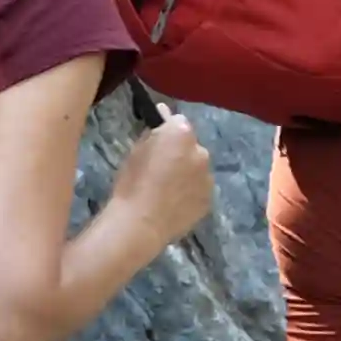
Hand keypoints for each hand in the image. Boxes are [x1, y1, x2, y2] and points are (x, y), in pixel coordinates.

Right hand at [108, 114, 217, 258]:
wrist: (140, 222)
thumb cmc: (132, 182)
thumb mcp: (136, 150)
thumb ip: (154, 133)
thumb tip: (162, 117)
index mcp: (181, 134)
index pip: (178, 122)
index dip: (167, 132)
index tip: (157, 143)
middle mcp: (201, 152)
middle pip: (191, 146)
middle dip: (180, 153)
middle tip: (161, 169)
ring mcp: (207, 177)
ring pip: (198, 169)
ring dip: (187, 173)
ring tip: (167, 190)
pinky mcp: (209, 200)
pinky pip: (199, 190)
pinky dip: (190, 193)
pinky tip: (174, 204)